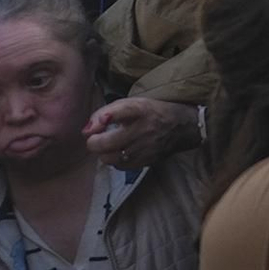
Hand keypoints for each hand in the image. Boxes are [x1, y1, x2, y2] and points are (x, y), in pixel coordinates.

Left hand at [84, 97, 199, 167]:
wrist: (183, 127)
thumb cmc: (151, 112)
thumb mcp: (131, 103)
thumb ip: (105, 113)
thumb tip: (86, 131)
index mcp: (140, 109)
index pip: (121, 111)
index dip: (101, 119)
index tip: (91, 127)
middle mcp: (144, 129)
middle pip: (105, 143)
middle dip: (94, 142)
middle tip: (97, 139)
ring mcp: (147, 148)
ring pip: (109, 158)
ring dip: (105, 153)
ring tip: (110, 146)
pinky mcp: (148, 161)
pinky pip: (120, 166)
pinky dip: (116, 160)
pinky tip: (121, 152)